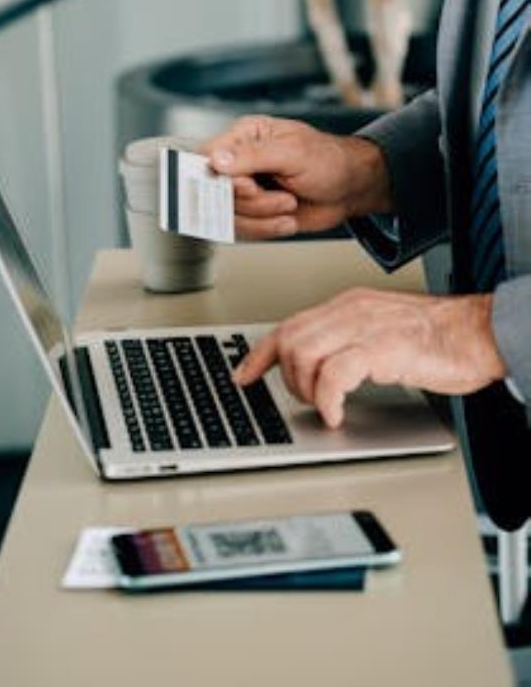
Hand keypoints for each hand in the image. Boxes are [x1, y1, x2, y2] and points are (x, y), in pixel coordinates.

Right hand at [204, 115, 391, 239]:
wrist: (350, 189)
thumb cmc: (329, 160)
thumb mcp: (293, 152)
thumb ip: (253, 155)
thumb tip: (217, 159)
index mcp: (245, 136)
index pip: (208, 157)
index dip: (219, 177)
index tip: (247, 186)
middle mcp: (240, 163)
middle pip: (216, 192)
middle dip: (253, 201)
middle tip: (283, 196)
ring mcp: (245, 190)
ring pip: (228, 215)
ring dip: (263, 216)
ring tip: (290, 204)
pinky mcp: (252, 214)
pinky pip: (242, 230)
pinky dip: (266, 229)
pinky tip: (287, 220)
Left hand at [235, 289, 505, 427]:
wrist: (476, 332)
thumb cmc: (436, 337)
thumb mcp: (380, 331)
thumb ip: (348, 342)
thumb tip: (319, 368)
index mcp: (347, 306)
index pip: (288, 325)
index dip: (259, 353)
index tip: (243, 376)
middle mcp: (349, 311)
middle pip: (288, 339)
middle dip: (286, 377)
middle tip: (307, 399)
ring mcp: (364, 327)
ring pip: (302, 353)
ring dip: (305, 389)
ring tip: (325, 405)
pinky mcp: (381, 349)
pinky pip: (335, 373)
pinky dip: (327, 398)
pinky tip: (336, 413)